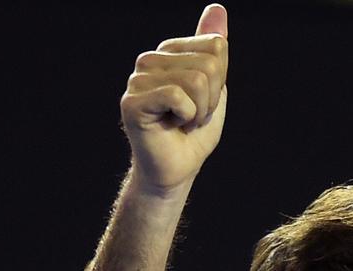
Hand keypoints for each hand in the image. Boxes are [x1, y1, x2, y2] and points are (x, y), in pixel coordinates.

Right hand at [120, 5, 228, 194]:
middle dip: (211, 100)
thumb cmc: (192, 136)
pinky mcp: (132, 101)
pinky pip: (178, 97)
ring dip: (199, 111)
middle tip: (192, 118)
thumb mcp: (214, 88)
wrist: (175, 172)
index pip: (217, 47)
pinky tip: (173, 126)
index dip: (220, 82)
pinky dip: (186, 117)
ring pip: (197, 81)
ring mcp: (138, 79)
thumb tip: (217, 7)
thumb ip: (214, 50)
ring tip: (182, 123)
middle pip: (210, 64)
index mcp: (169, 52)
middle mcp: (150, 60)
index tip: (203, 103)